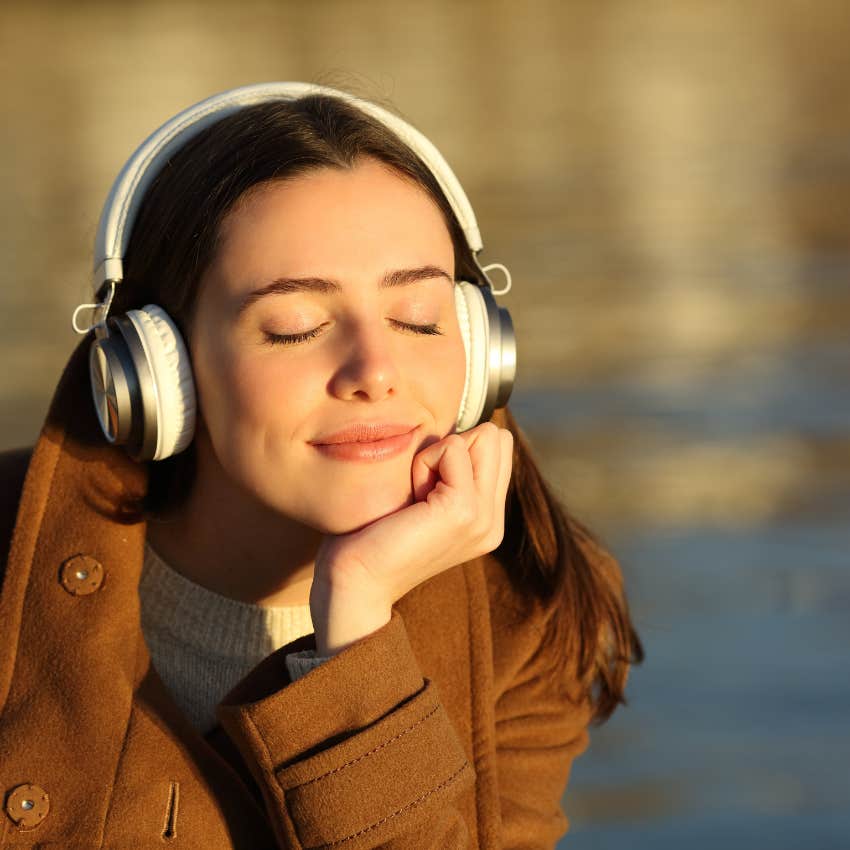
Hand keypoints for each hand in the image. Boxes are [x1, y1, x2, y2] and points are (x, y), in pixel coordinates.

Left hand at [313, 421, 513, 608]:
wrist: (356, 581)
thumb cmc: (373, 537)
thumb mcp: (424, 501)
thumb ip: (451, 474)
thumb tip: (459, 434)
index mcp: (487, 520)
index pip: (497, 447)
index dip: (454, 452)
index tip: (423, 490)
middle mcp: (493, 521)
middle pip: (496, 438)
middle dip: (450, 449)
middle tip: (419, 491)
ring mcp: (484, 518)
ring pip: (481, 438)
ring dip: (436, 456)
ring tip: (415, 497)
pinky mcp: (465, 509)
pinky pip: (453, 447)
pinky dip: (424, 462)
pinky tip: (410, 500)